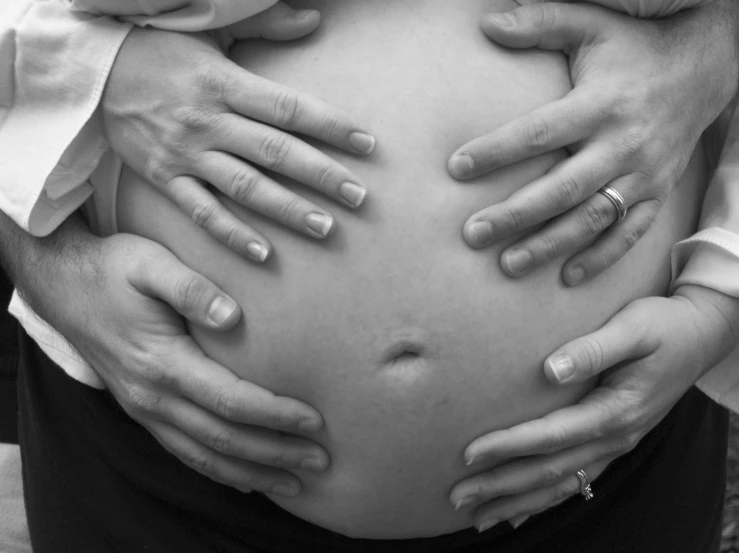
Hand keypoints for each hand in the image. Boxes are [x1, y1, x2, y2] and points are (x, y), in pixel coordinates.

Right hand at [8, 214, 327, 496]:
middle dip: (275, 453)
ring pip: (204, 456)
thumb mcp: (149, 263)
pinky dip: (219, 471)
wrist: (63, 285)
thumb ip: (190, 288)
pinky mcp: (142, 411)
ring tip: (296, 483)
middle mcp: (151, 398)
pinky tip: (247, 480)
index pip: (230, 401)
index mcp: (161, 363)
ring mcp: (144, 410)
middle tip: (321, 460)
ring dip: (252, 472)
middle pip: (223, 439)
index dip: (274, 414)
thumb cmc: (113, 270)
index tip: (314, 421)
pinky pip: (184, 452)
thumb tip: (232, 315)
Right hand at [102, 4, 374, 261]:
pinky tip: (263, 253)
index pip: (288, 108)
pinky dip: (232, 234)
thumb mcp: (209, 32)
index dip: (330, 125)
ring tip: (325, 227)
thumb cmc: (161, 51)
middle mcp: (209, 121)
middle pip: (275, 152)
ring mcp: (186, 153)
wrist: (92, 72)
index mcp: (224, 83)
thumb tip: (313, 20)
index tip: (367, 144)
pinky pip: (202, 212)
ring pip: (245, 186)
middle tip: (359, 197)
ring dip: (287, 209)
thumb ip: (265, 26)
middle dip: (321, 174)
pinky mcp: (164, 178)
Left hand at [449, 0, 737, 284]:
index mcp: (600, 103)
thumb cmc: (634, 48)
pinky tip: (567, 278)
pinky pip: (630, 232)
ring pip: (592, 218)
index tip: (456, 167)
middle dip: (515, 215)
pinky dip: (601, 257)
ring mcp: (643, 173)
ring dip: (549, 245)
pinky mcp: (658, 192)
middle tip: (472, 235)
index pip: (540, 133)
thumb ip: (541, 22)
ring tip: (507, 265)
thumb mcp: (592, 25)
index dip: (497, 151)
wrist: (706, 67)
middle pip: (562, 188)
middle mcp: (622, 143)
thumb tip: (487, 23)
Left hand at [449, 284, 738, 531]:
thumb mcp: (633, 328)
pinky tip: (519, 510)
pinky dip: (545, 499)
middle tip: (457, 496)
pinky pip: (576, 481)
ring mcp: (615, 444)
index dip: (508, 446)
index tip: (468, 453)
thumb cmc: (663, 326)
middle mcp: (615, 436)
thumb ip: (593, 349)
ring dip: (518, 501)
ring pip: (561, 484)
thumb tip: (550, 369)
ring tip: (478, 516)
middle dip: (501, 486)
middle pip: (549, 471)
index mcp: (616, 410)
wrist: (700, 335)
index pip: (551, 435)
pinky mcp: (611, 441)